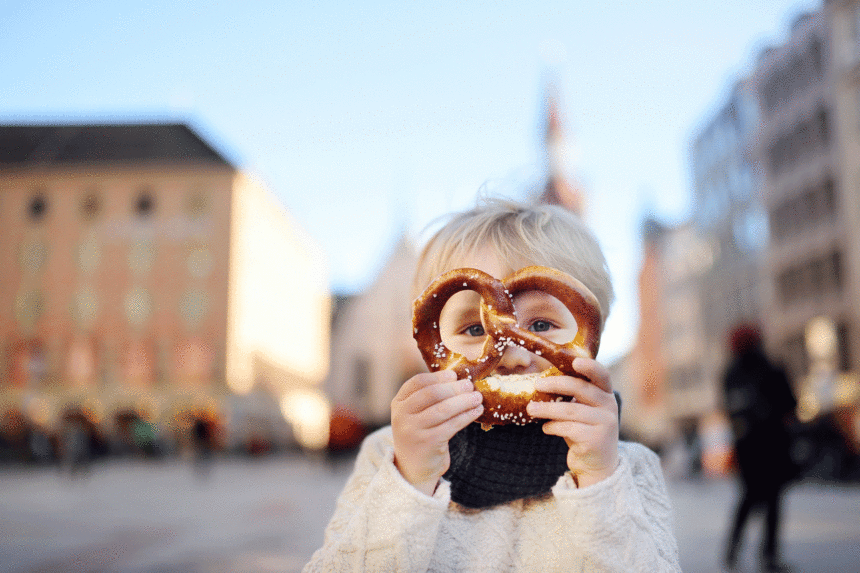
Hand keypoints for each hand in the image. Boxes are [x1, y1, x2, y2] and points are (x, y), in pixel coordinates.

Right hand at [391, 370, 483, 495]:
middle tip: (470, 385)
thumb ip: (428, 398)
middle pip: (432, 393)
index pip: (418, 382)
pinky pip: (452, 425)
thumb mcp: (415, 415)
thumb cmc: (420, 435)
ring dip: (464, 401)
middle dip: (454, 388)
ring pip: (444, 409)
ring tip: (478, 398)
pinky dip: (467, 416)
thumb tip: (458, 379)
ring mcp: (413, 430)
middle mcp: (402, 415)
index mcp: (398, 403)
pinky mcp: (428, 443)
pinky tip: (477, 411)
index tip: (454, 375)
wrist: (413, 468)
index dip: (438, 376)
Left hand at [526, 357, 618, 487]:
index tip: (575, 361)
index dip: (590, 367)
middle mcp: (609, 406)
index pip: (602, 375)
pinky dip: (553, 427)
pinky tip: (545, 428)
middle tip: (537, 384)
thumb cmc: (584, 431)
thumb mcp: (582, 411)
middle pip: (581, 389)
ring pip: (571, 410)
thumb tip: (541, 381)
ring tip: (531, 409)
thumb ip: (572, 397)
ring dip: (547, 409)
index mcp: (606, 394)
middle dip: (556, 385)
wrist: (597, 465)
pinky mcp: (596, 440)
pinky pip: (568, 429)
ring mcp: (605, 423)